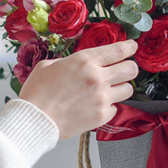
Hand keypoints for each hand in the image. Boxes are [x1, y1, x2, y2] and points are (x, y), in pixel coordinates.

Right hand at [19, 40, 138, 138]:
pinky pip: (115, 108)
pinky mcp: (102, 115)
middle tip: (125, 70)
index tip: (132, 47)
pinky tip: (96, 106)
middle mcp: (97, 77)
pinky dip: (108, 107)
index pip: (119, 50)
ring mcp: (102, 97)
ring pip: (128, 89)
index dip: (130, 48)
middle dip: (130, 68)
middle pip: (131, 69)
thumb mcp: (49, 66)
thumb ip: (70, 62)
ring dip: (121, 88)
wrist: (34, 119)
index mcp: (85, 60)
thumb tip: (79, 64)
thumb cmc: (37, 93)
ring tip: (110, 90)